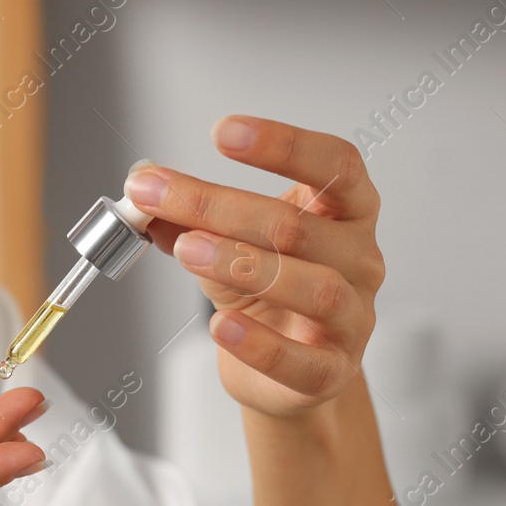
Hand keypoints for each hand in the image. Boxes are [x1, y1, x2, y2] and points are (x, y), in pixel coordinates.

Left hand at [123, 116, 383, 417]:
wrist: (285, 373)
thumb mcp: (228, 245)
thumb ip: (192, 217)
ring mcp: (353, 317)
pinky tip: (220, 325)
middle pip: (298, 225)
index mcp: (346, 213)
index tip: (223, 131)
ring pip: (312, 286)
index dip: (284, 145)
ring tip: (187, 249)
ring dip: (242, 264)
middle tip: (158, 195)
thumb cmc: (267, 298)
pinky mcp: (332, 372)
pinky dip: (257, 343)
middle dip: (219, 205)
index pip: (336, 164)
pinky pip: (301, 359)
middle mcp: (360, 259)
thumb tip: (146, 188)